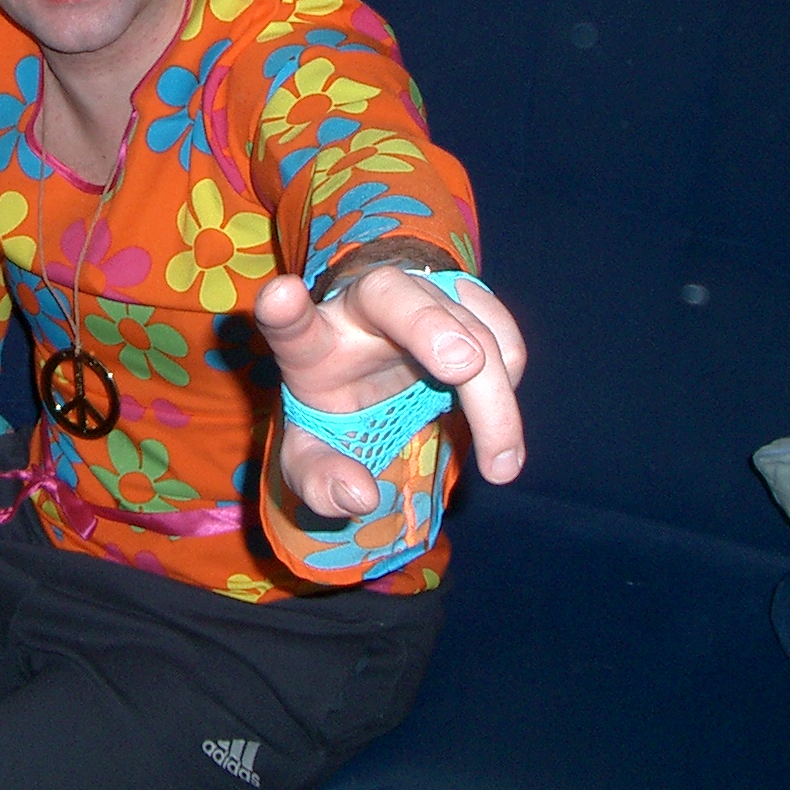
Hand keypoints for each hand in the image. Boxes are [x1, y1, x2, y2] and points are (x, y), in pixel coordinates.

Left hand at [255, 267, 526, 518]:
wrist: (375, 378)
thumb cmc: (337, 412)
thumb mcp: (313, 455)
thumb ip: (320, 479)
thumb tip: (359, 495)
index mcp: (310, 343)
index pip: (289, 323)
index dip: (284, 310)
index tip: (280, 297)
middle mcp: (359, 306)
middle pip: (389, 295)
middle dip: (427, 322)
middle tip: (464, 367)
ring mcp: (416, 294)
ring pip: (462, 319)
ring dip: (491, 390)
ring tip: (501, 466)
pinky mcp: (461, 298)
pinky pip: (497, 327)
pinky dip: (509, 375)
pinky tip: (498, 421)